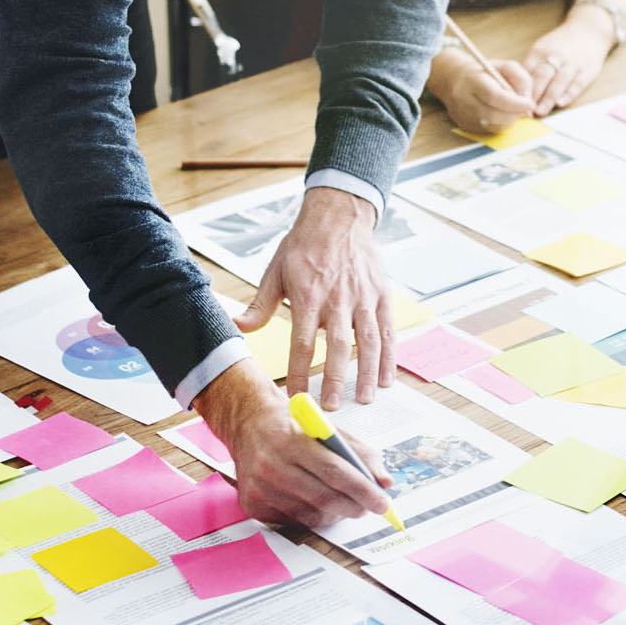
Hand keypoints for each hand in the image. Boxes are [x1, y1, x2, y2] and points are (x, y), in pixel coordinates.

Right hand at [194, 360, 393, 526]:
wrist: (248, 423)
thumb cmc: (293, 425)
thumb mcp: (327, 427)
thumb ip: (359, 452)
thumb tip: (385, 481)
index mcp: (291, 440)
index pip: (335, 471)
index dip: (363, 489)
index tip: (383, 502)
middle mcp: (271, 465)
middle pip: (324, 497)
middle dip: (355, 506)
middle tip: (371, 506)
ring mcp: (259, 488)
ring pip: (311, 514)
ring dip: (336, 513)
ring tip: (345, 503)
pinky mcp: (252, 504)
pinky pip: (294, 521)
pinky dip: (313, 516)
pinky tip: (316, 502)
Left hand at [236, 187, 390, 408]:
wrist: (338, 216)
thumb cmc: (304, 245)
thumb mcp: (275, 271)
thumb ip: (260, 305)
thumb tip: (237, 327)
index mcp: (308, 296)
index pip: (303, 343)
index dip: (300, 372)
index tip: (296, 397)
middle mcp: (338, 299)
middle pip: (337, 347)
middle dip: (336, 380)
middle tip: (332, 408)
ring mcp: (363, 297)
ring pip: (368, 341)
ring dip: (366, 373)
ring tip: (363, 399)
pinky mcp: (381, 295)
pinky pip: (387, 330)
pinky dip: (389, 356)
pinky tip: (386, 378)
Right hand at [439, 55, 535, 133]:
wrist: (455, 80)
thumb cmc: (484, 72)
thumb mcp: (504, 66)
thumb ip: (521, 78)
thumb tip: (527, 100)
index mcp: (472, 80)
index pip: (494, 96)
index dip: (515, 103)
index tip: (530, 104)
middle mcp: (464, 99)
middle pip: (493, 114)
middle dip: (515, 113)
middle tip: (526, 108)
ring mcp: (463, 115)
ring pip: (493, 126)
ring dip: (510, 120)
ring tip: (514, 109)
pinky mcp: (465, 126)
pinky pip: (489, 130)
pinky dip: (502, 124)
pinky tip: (503, 114)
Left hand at [521, 15, 612, 116]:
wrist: (588, 31)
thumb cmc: (559, 45)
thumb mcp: (541, 49)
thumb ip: (530, 67)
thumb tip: (515, 90)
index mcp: (540, 50)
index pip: (526, 71)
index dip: (519, 88)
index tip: (514, 102)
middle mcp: (556, 56)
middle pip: (541, 76)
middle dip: (532, 95)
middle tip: (525, 111)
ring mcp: (572, 63)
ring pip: (559, 81)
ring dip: (548, 98)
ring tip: (540, 112)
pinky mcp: (587, 70)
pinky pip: (577, 84)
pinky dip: (568, 94)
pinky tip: (560, 103)